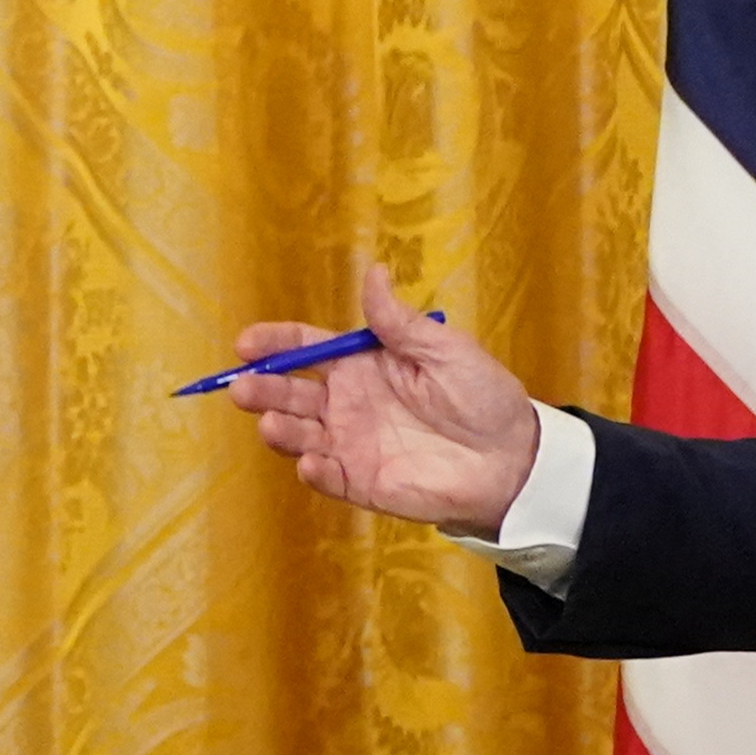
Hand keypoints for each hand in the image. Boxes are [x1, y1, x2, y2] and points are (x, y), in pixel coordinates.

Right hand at [220, 262, 546, 535]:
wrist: (512, 459)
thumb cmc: (482, 397)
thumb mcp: (444, 350)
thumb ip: (399, 322)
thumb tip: (373, 271)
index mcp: (361, 365)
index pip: (306, 349)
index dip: (274, 344)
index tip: (246, 343)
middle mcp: (346, 404)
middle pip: (290, 393)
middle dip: (262, 388)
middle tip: (243, 387)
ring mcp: (350, 445)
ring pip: (299, 435)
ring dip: (280, 429)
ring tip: (272, 423)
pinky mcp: (362, 484)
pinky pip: (329, 478)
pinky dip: (315, 472)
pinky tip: (310, 462)